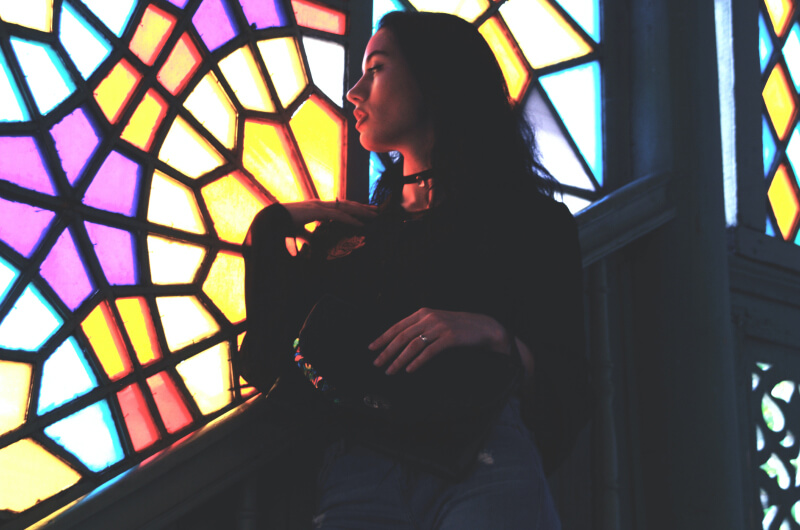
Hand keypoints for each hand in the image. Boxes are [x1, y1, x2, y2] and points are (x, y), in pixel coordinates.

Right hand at [283, 199, 376, 234]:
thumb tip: (313, 243)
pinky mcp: (316, 211)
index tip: (365, 212)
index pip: (339, 206)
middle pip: (346, 204)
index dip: (353, 208)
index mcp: (317, 208)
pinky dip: (350, 219)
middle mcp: (320, 204)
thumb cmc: (282, 225)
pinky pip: (337, 215)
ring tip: (374, 215)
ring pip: (345, 207)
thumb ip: (308, 236)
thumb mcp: (299, 232)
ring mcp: (318, 206)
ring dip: (361, 211)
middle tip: (377, 210)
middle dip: (362, 207)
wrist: (269, 221)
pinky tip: (360, 223)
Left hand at [369, 308, 510, 374]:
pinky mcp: (449, 338)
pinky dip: (417, 362)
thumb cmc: (457, 327)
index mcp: (423, 313)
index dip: (383, 338)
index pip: (397, 326)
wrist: (482, 327)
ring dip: (399, 360)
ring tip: (390, 371)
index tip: (372, 348)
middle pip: (402, 336)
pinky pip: (429, 351)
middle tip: (377, 364)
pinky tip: (409, 370)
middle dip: (387, 351)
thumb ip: (420, 327)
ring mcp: (439, 327)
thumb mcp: (436, 322)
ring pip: (413, 345)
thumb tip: (399, 341)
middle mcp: (428, 318)